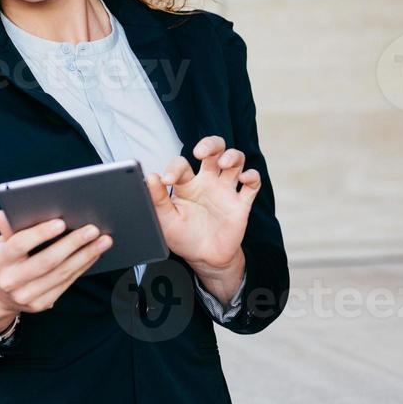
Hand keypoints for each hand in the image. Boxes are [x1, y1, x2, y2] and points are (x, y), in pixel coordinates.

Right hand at [0, 211, 112, 330]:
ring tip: (103, 241)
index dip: (40, 233)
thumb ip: (7, 228)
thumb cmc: (5, 261)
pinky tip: (94, 254)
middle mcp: (12, 281)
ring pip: (61, 274)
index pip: (19, 244)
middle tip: (92, 230)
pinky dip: (83, 267)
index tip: (61, 222)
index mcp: (0, 261)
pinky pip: (67, 283)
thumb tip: (4, 212)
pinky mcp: (42, 304)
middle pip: (46, 261)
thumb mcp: (1, 243)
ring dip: (85, 256)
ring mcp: (27, 296)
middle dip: (72, 244)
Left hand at [144, 135, 259, 295]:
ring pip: (235, 160)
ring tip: (224, 163)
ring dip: (232, 156)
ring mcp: (226, 191)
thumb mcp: (166, 221)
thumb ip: (157, 199)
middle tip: (201, 152)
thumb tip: (150, 177)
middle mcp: (208, 182)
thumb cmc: (184, 238)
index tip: (167, 180)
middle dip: (210, 144)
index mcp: (187, 184)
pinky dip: (252, 177)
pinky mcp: (241, 203)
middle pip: (214, 151)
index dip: (174, 168)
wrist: (205, 259)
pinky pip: (252, 184)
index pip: (182, 164)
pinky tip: (244, 179)